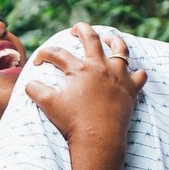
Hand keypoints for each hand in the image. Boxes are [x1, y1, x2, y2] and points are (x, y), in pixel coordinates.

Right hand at [26, 23, 146, 143]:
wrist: (99, 140)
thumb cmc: (73, 122)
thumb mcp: (47, 104)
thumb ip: (35, 89)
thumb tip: (29, 82)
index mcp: (79, 69)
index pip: (57, 53)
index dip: (45, 54)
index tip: (39, 62)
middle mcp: (100, 67)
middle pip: (91, 39)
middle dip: (81, 30)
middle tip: (76, 29)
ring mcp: (119, 77)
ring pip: (120, 50)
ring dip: (114, 41)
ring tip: (109, 39)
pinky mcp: (131, 90)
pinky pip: (139, 75)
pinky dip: (136, 72)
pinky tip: (132, 72)